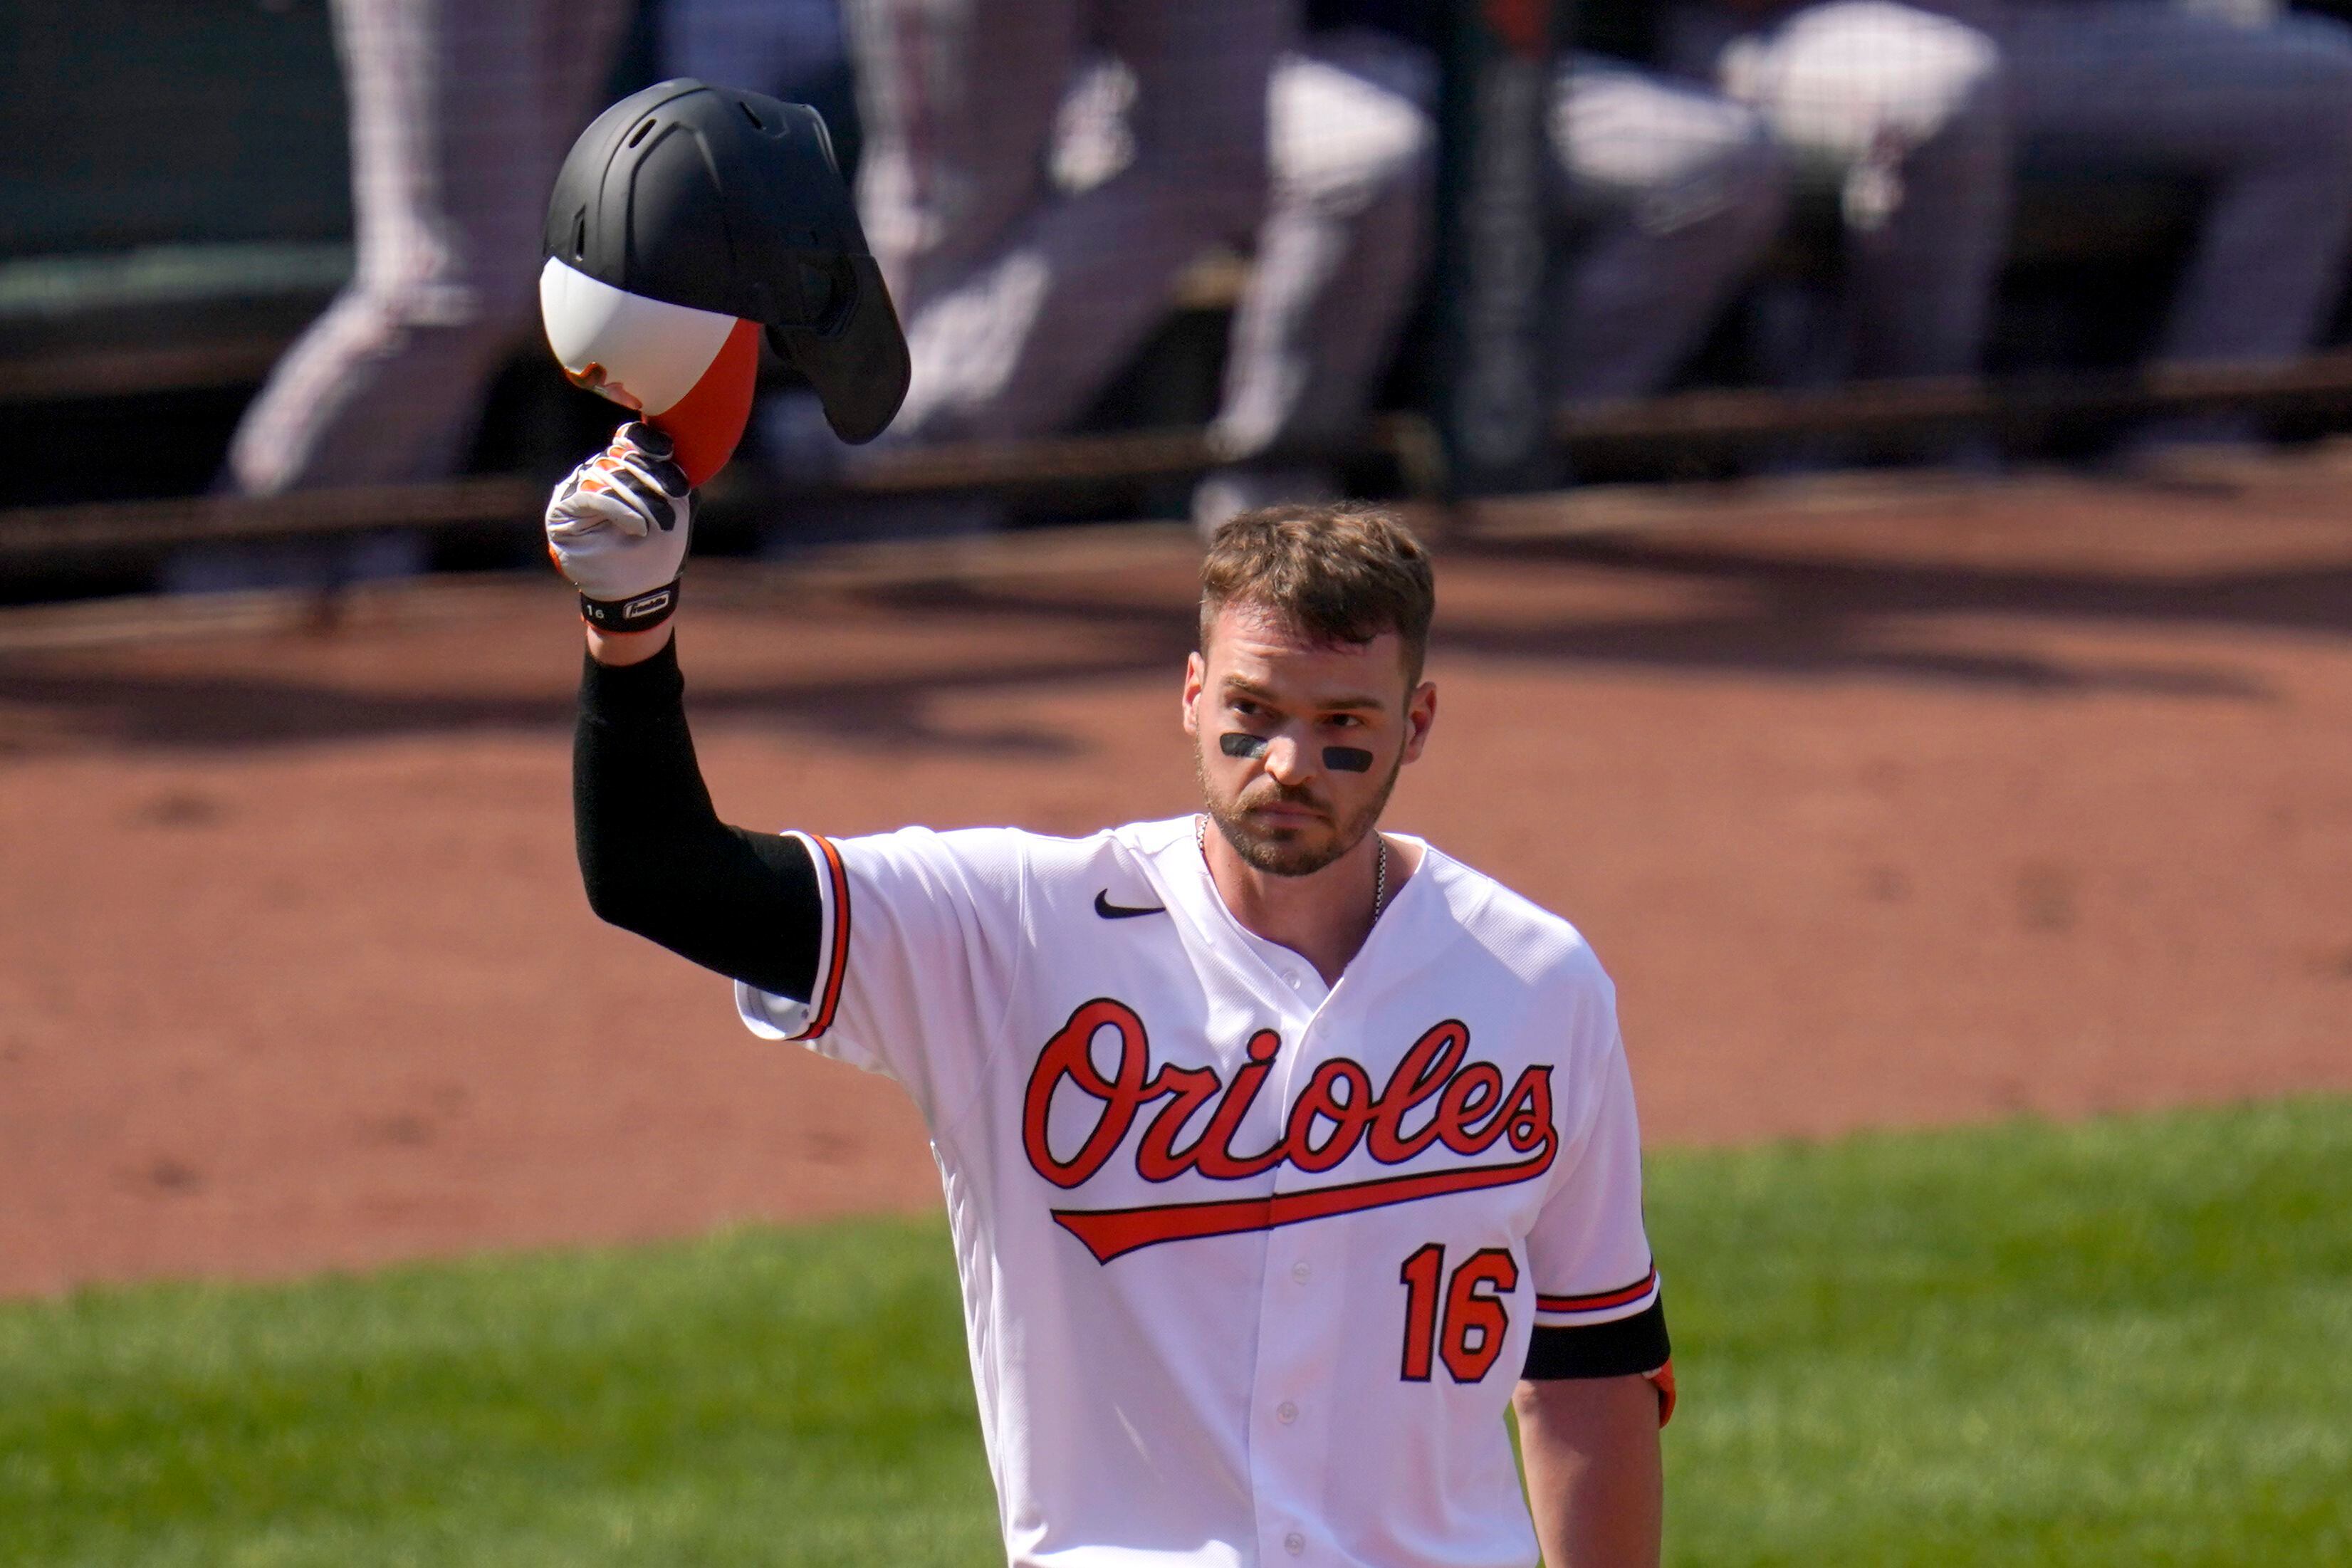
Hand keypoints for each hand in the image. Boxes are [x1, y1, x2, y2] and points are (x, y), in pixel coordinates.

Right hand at [545, 422, 692, 603]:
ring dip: (638, 498)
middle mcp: (599, 475)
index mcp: (625, 469)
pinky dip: (617, 510)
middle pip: (621, 456)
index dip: (647, 441)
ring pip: (606, 474)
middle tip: (674, 496)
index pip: (631, 439)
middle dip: (651, 476)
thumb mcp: (677, 509)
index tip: (667, 451)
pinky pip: (590, 497)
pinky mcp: (563, 511)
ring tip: (656, 524)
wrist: (639, 592)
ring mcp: (578, 490)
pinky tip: (637, 527)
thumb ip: (672, 476)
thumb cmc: (659, 551)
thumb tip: (668, 447)